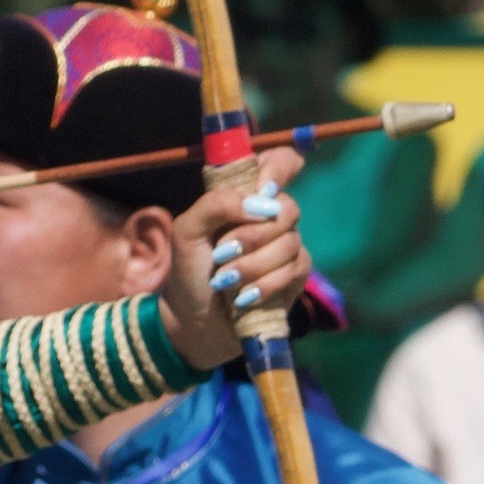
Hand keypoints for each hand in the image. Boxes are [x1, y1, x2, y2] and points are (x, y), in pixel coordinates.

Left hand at [158, 148, 311, 372]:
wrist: (194, 322)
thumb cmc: (189, 271)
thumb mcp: (187, 230)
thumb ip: (216, 204)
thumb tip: (262, 203)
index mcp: (245, 196)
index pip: (280, 162)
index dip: (279, 168)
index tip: (264, 188)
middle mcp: (270, 216)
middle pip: (287, 208)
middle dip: (252, 235)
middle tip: (222, 253)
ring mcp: (286, 245)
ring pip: (289, 242)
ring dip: (252, 265)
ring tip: (225, 281)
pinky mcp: (295, 274)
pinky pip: (294, 269)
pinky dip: (264, 285)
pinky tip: (244, 298)